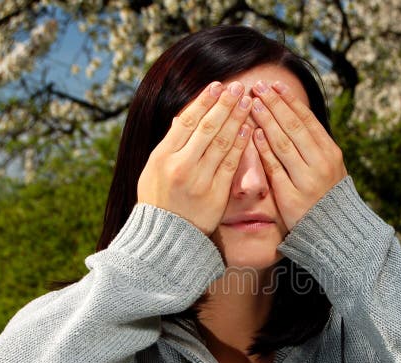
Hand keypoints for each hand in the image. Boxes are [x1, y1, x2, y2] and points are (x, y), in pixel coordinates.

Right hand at [137, 80, 252, 234]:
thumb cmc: (158, 201)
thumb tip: (179, 119)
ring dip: (236, 119)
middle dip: (225, 104)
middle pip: (207, 128)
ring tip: (248, 102)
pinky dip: (240, 145)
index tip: (217, 86)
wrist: (165, 237)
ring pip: (221, 142)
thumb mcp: (152, 171)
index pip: (186, 121)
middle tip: (239, 87)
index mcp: (162, 156)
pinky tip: (248, 129)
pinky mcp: (215, 194)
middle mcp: (180, 166)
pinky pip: (230, 164)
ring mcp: (199, 180)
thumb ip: (168, 145)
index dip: (203, 101)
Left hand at [249, 79, 347, 230]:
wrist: (333, 229)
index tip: (274, 84)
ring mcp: (306, 179)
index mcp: (330, 152)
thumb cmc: (326, 194)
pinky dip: (263, 149)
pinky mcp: (291, 196)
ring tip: (252, 104)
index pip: (307, 119)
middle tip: (258, 86)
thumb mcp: (328, 166)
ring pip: (283, 144)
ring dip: (266, 121)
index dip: (289, 100)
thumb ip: (313, 144)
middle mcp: (321, 163)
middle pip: (294, 127)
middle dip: (274, 104)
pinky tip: (253, 134)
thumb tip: (293, 114)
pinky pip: (275, 168)